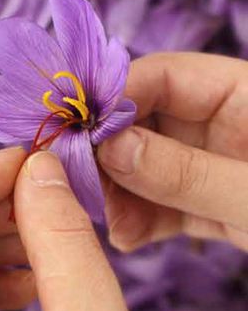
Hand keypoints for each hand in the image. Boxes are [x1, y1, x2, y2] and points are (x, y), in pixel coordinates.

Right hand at [97, 52, 247, 252]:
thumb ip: (187, 171)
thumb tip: (111, 148)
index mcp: (241, 93)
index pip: (164, 75)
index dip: (116, 95)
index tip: (79, 127)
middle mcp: (221, 121)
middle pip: (145, 119)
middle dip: (110, 150)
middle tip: (81, 179)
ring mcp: (212, 163)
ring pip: (146, 163)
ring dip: (119, 190)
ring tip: (108, 218)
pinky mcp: (210, 204)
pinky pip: (163, 202)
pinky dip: (140, 217)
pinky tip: (127, 235)